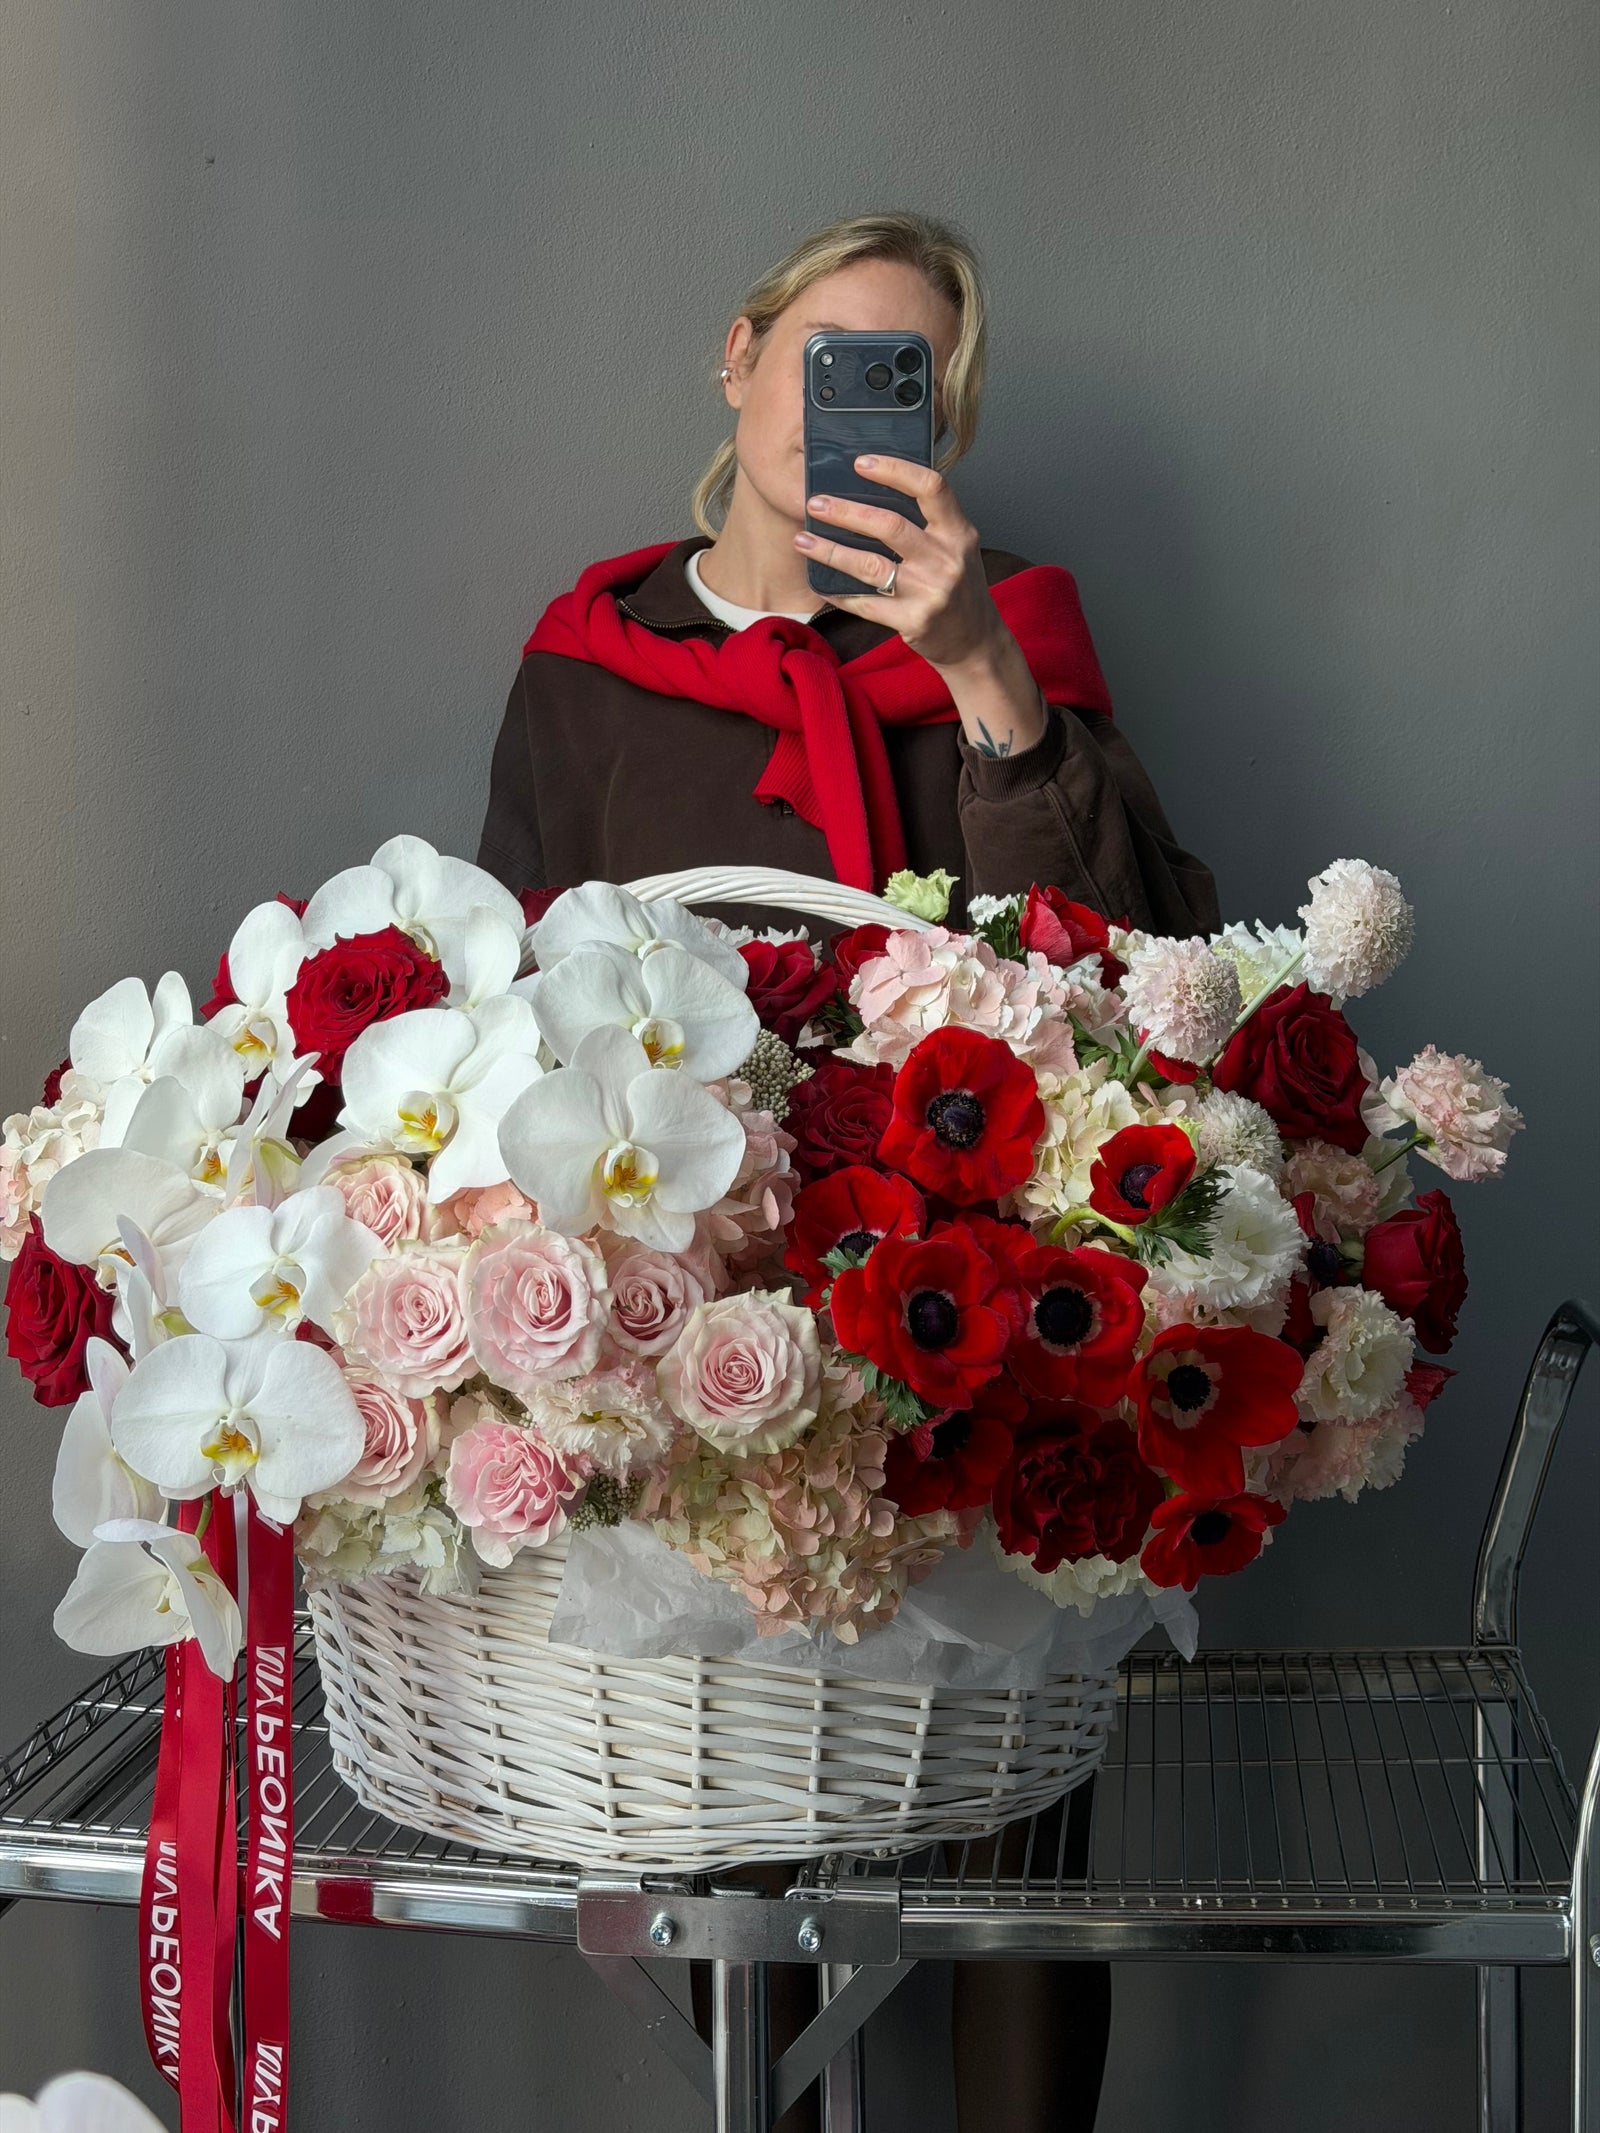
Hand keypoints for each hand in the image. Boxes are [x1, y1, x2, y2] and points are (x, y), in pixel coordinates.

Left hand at [796, 454, 1047, 757]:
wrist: (976, 643)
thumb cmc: (960, 588)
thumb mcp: (958, 548)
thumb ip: (930, 522)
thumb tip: (874, 492)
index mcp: (959, 533)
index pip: (931, 488)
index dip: (894, 470)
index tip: (860, 462)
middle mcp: (946, 560)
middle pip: (889, 525)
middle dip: (846, 512)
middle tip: (816, 504)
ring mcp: (929, 593)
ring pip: (869, 565)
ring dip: (830, 551)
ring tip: (802, 540)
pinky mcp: (912, 621)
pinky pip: (864, 603)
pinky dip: (838, 592)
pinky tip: (819, 583)